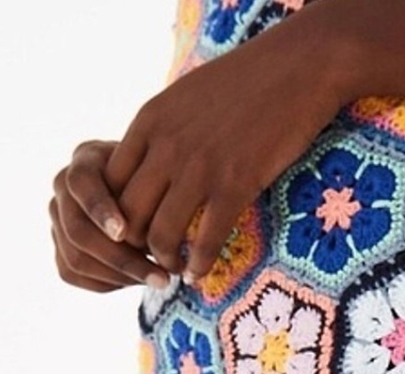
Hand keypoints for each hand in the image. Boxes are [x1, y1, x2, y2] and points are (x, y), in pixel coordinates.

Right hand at [50, 139, 170, 292]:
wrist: (147, 193)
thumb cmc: (160, 182)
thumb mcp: (163, 179)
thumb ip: (156, 198)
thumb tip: (166, 236)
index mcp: (86, 159)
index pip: (81, 183)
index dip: (100, 210)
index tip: (124, 232)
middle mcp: (63, 186)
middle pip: (78, 231)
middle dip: (121, 259)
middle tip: (162, 278)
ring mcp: (57, 217)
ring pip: (76, 259)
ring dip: (120, 276)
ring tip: (159, 281)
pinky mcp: (59, 246)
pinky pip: (73, 274)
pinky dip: (108, 283)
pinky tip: (139, 280)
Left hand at [104, 15, 344, 283]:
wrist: (295, 68)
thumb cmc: (244, 82)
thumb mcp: (185, 97)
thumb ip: (161, 131)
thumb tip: (147, 163)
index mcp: (148, 123)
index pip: (109, 185)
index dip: (114, 218)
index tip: (131, 234)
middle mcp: (166, 147)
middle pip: (128, 216)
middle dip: (134, 248)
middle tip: (149, 261)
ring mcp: (199, 168)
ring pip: (161, 234)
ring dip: (164, 261)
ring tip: (173, 270)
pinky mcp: (235, 185)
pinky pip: (206, 240)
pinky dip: (199, 265)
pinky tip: (200, 275)